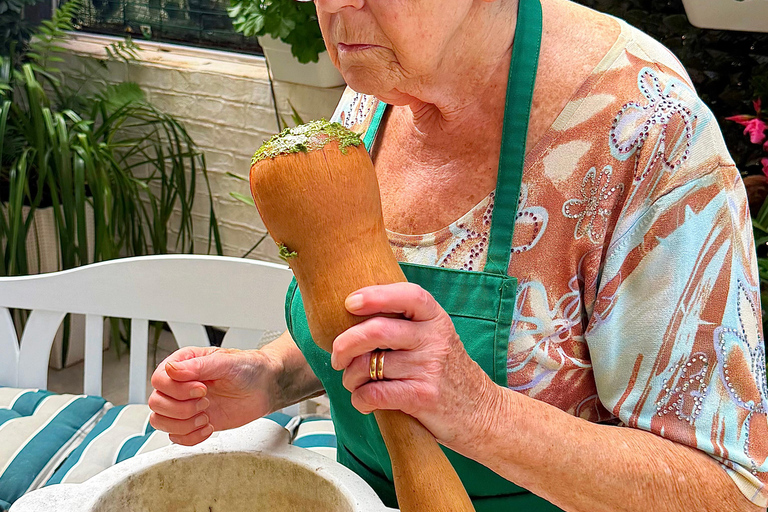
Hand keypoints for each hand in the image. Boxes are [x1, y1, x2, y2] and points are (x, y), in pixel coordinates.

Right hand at [149, 346, 278, 445]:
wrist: (265, 387)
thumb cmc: (248, 368)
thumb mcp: (226, 362)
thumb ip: (198, 366)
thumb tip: (172, 369)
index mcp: (184, 365)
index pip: (159, 380)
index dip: (177, 389)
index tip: (202, 389)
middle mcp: (180, 385)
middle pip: (156, 403)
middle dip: (182, 408)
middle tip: (206, 402)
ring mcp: (185, 405)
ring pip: (160, 422)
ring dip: (184, 424)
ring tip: (205, 416)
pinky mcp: (194, 422)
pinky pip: (176, 437)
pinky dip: (191, 437)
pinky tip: (209, 426)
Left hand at [330, 282, 499, 449]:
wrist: (483, 413)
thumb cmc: (448, 372)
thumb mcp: (436, 338)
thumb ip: (407, 324)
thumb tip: (354, 314)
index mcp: (436, 319)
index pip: (407, 296)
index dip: (376, 296)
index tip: (350, 303)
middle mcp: (434, 340)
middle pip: (378, 331)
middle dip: (345, 343)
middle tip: (337, 356)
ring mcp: (430, 368)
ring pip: (370, 366)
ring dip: (350, 378)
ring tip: (353, 383)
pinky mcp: (423, 397)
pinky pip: (375, 394)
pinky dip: (359, 399)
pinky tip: (363, 401)